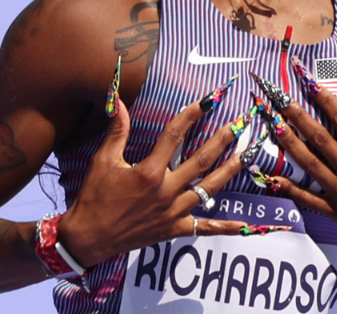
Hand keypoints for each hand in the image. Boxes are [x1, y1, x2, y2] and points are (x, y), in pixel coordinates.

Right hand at [57, 96, 245, 266]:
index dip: (191, 115)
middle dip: (223, 140)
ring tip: (247, 155)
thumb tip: (117, 100)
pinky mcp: (174, 229)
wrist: (89, 237)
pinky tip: (244, 223)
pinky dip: (225, 226)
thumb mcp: (103, 161)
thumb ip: (117, 130)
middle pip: (202, 161)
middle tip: (239, 124)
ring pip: (209, 189)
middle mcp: (166, 191)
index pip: (174, 136)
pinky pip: (204, 227)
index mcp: (149, 172)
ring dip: (230, 171)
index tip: (207, 101)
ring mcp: (173, 212)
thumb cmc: (94, 197)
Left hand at [269, 90, 336, 261]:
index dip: (327, 102)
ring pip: (311, 165)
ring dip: (290, 145)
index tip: (311, 84)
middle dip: (299, 117)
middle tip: (280, 98)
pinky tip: (273, 178)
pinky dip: (291, 189)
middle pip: (320, 140)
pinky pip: (310, 200)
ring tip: (274, 126)